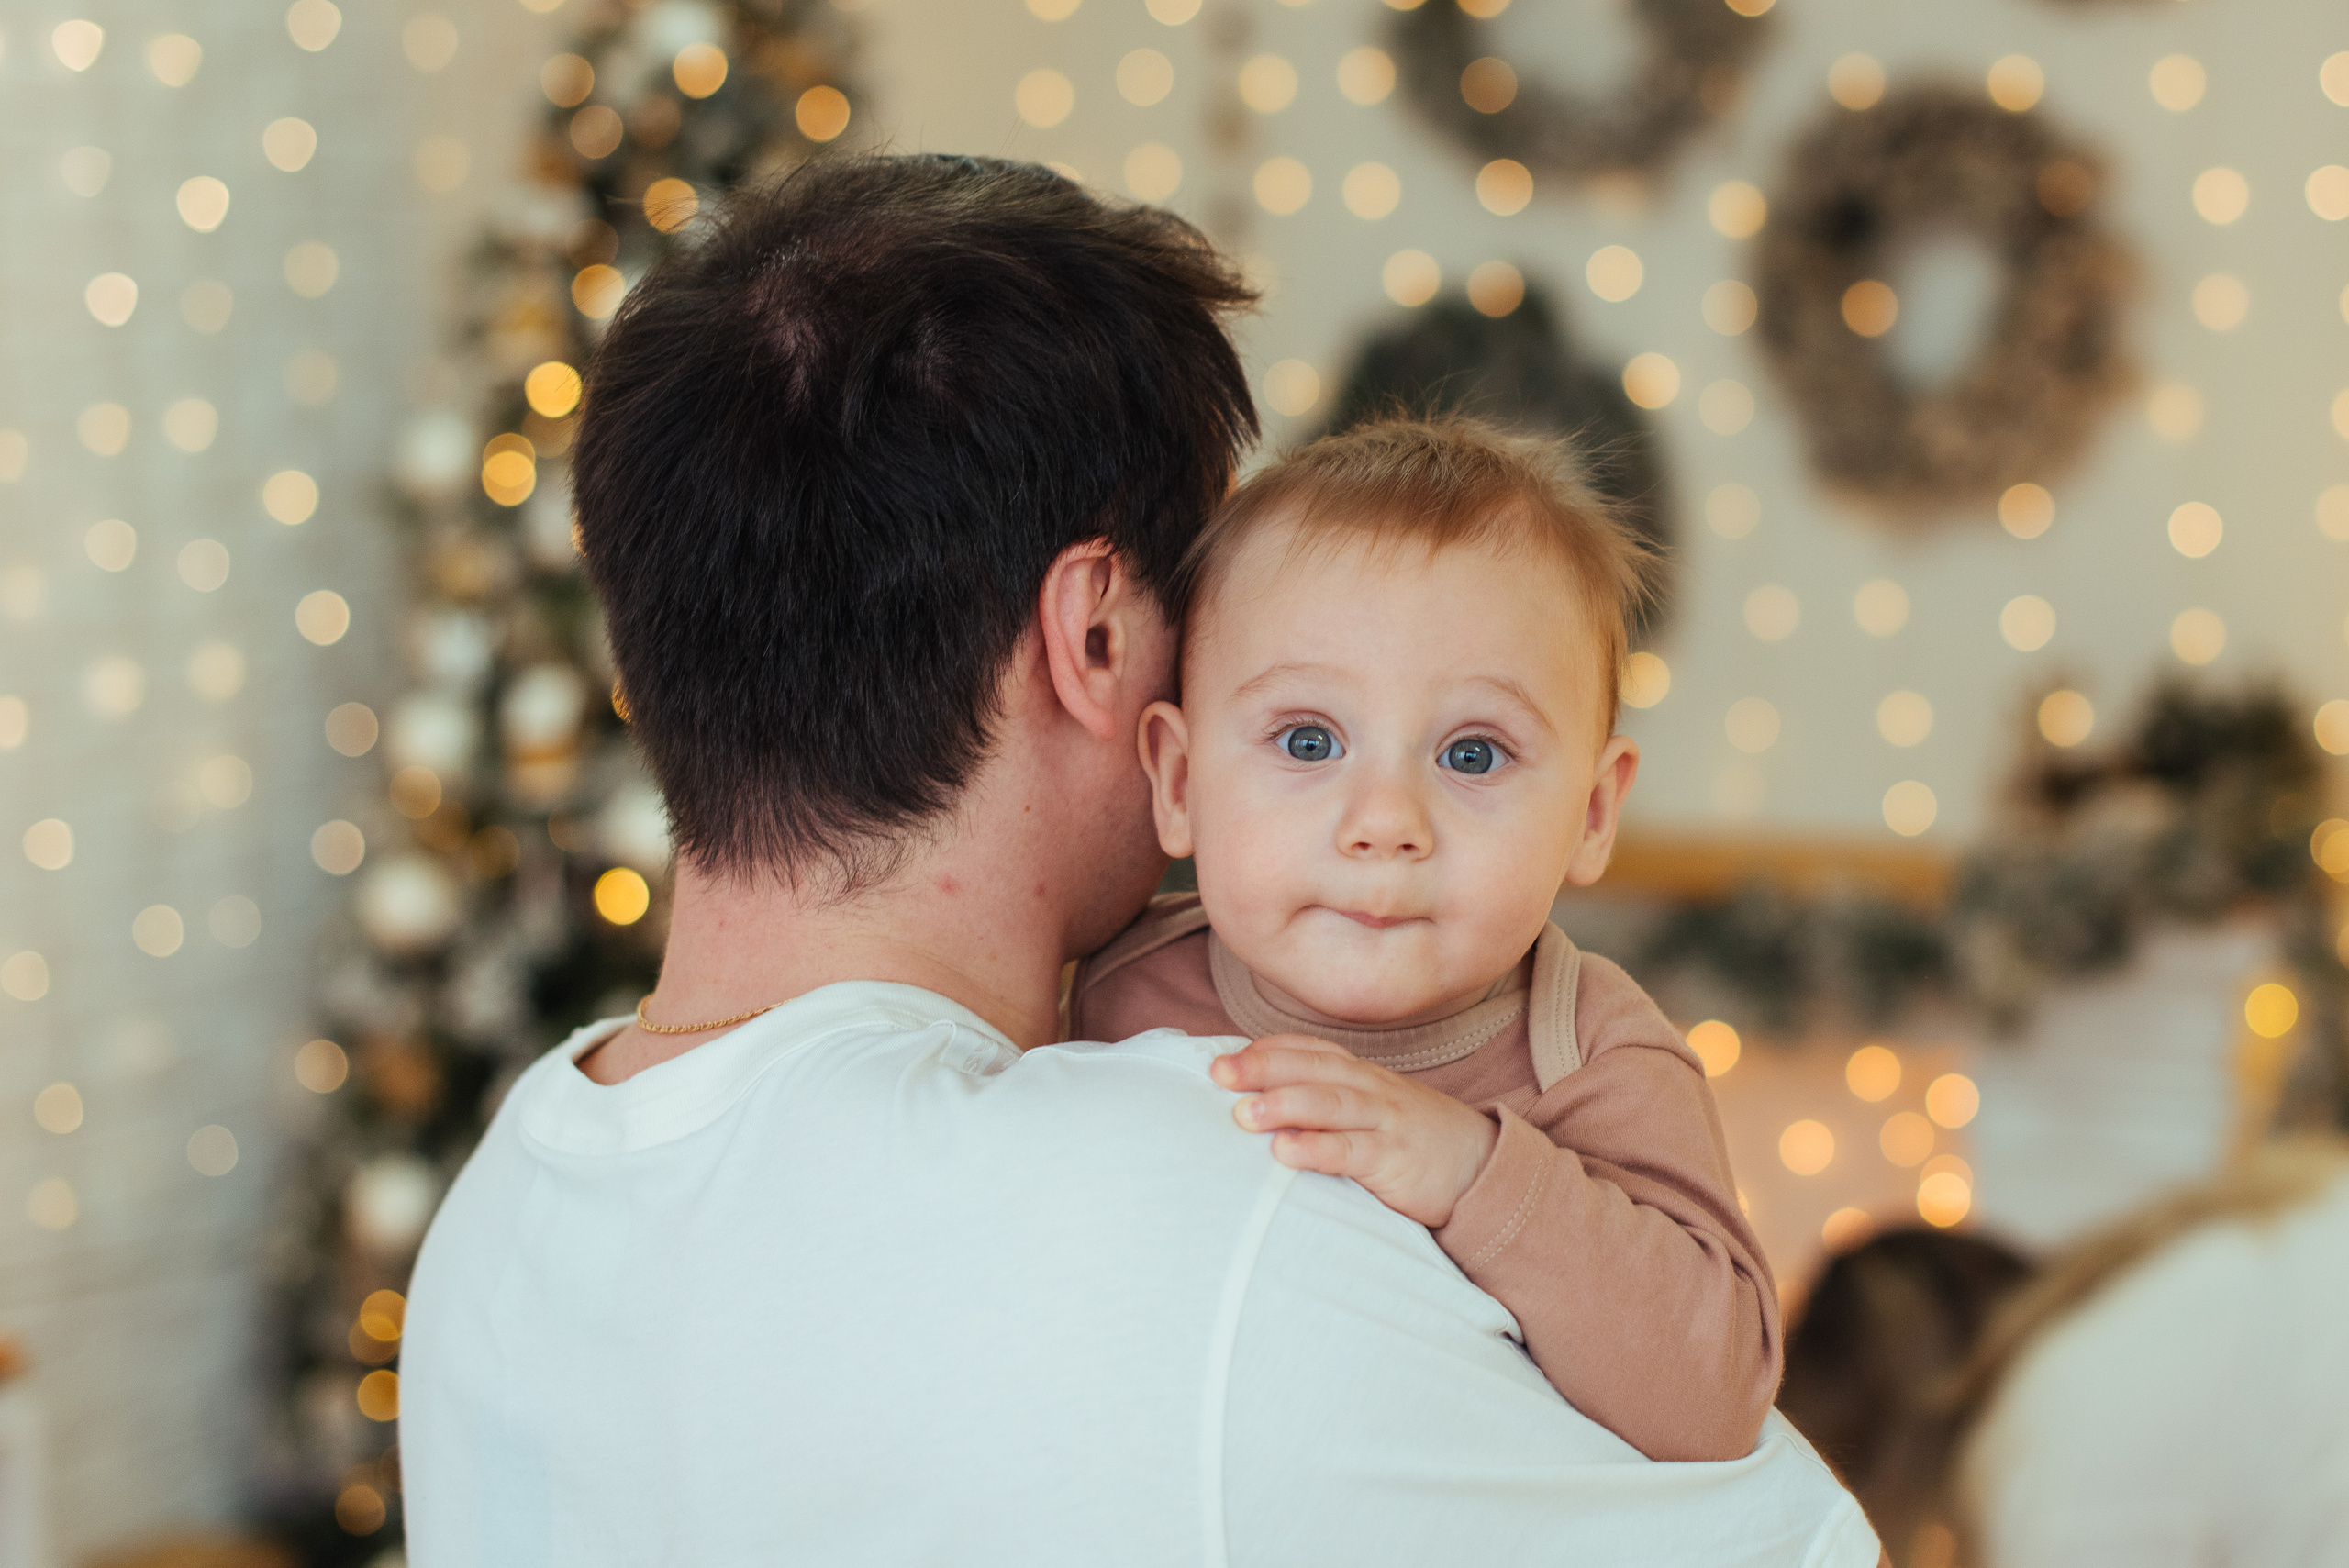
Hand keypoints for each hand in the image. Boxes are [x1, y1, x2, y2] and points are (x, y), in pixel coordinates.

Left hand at [1210, 1033, 1499, 1228]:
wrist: (1481, 1166)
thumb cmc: (1409, 1140)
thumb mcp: (1368, 1111)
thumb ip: (1323, 1104)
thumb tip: (1252, 1106)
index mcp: (1359, 1075)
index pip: (1308, 1052)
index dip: (1265, 1051)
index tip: (1219, 1058)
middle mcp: (1370, 1088)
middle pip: (1313, 1069)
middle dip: (1262, 1068)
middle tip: (1217, 1074)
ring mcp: (1386, 1121)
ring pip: (1332, 1103)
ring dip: (1285, 1104)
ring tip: (1243, 1113)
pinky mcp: (1397, 1158)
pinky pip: (1354, 1150)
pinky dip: (1318, 1149)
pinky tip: (1285, 1153)